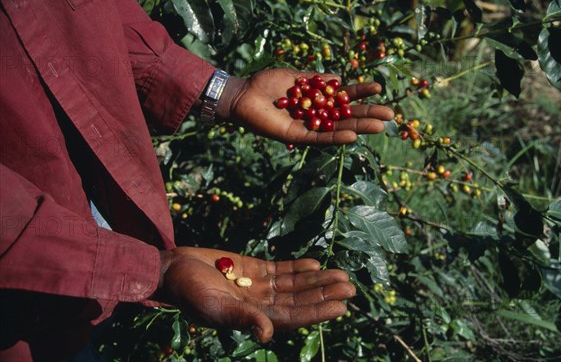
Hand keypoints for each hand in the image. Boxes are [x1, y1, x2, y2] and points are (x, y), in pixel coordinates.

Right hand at [156, 247, 355, 342]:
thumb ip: (243, 318)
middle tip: (351, 286)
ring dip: (316, 279)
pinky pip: (281, 269)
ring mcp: (258, 285)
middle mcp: (260, 304)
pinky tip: (315, 262)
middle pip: (299, 299)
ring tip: (342, 274)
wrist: (173, 269)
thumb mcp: (215, 307)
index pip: (293, 316)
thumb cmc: (190, 292)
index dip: (317, 312)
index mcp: (253, 317)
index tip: (341, 306)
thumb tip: (267, 335)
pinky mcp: (252, 268)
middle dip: (324, 293)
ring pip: (294, 284)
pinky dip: (298, 267)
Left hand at [217, 68, 393, 144]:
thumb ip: (316, 80)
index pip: (344, 97)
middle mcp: (316, 115)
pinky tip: (352, 135)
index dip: (361, 93)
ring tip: (380, 126)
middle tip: (391, 115)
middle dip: (368, 115)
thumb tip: (339, 79)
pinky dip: (335, 138)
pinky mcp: (296, 137)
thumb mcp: (296, 77)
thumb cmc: (266, 83)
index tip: (378, 87)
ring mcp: (308, 127)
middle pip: (347, 116)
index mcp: (316, 99)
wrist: (243, 94)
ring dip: (359, 128)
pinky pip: (319, 139)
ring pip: (338, 130)